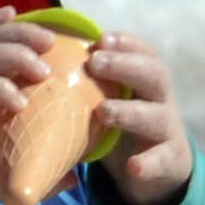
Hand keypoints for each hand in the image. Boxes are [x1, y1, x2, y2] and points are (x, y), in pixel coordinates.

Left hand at [79, 25, 194, 204]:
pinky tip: (133, 166)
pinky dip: (148, 163)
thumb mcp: (108, 99)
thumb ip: (84, 82)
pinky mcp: (168, 161)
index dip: (127, 43)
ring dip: (130, 112)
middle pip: (155, 76)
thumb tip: (36, 57)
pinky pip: (160, 161)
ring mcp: (166, 131)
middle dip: (126, 66)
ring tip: (103, 112)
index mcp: (146, 80)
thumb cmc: (123, 124)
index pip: (145, 53)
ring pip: (156, 117)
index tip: (101, 39)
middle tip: (95, 62)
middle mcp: (161, 100)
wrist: (161, 166)